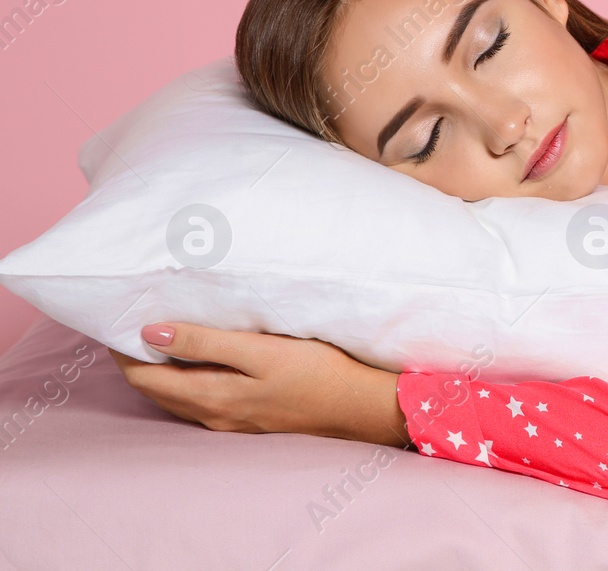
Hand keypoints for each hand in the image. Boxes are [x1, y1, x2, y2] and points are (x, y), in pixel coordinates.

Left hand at [109, 322, 410, 448]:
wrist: (355, 404)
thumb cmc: (313, 370)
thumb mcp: (259, 349)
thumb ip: (205, 342)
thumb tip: (151, 334)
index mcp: (209, 396)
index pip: (144, 377)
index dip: (124, 350)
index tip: (120, 318)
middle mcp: (210, 414)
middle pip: (154, 389)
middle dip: (137, 358)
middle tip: (134, 322)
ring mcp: (228, 420)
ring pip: (174, 397)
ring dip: (160, 370)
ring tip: (159, 336)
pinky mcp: (245, 418)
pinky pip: (197, 400)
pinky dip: (183, 379)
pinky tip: (195, 362)